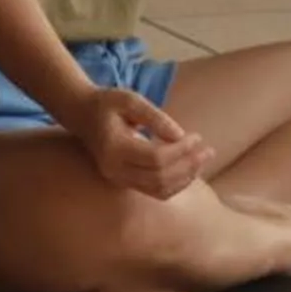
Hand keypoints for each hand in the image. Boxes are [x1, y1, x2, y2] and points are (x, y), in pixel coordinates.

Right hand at [59, 84, 210, 199]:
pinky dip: (175, 184)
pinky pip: (154, 191)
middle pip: (160, 178)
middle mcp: (114, 169)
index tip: (197, 137)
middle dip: (188, 166)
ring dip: (185, 178)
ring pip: (159, 189)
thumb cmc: (108, 103)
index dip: (181, 150)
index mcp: (114, 148)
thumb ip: (155, 117)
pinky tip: (189, 170)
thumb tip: (180, 136)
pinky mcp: (124, 182)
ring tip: (202, 160)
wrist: (82, 114)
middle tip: (208, 150)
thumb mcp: (131, 100)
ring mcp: (118, 179)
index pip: (156, 158)